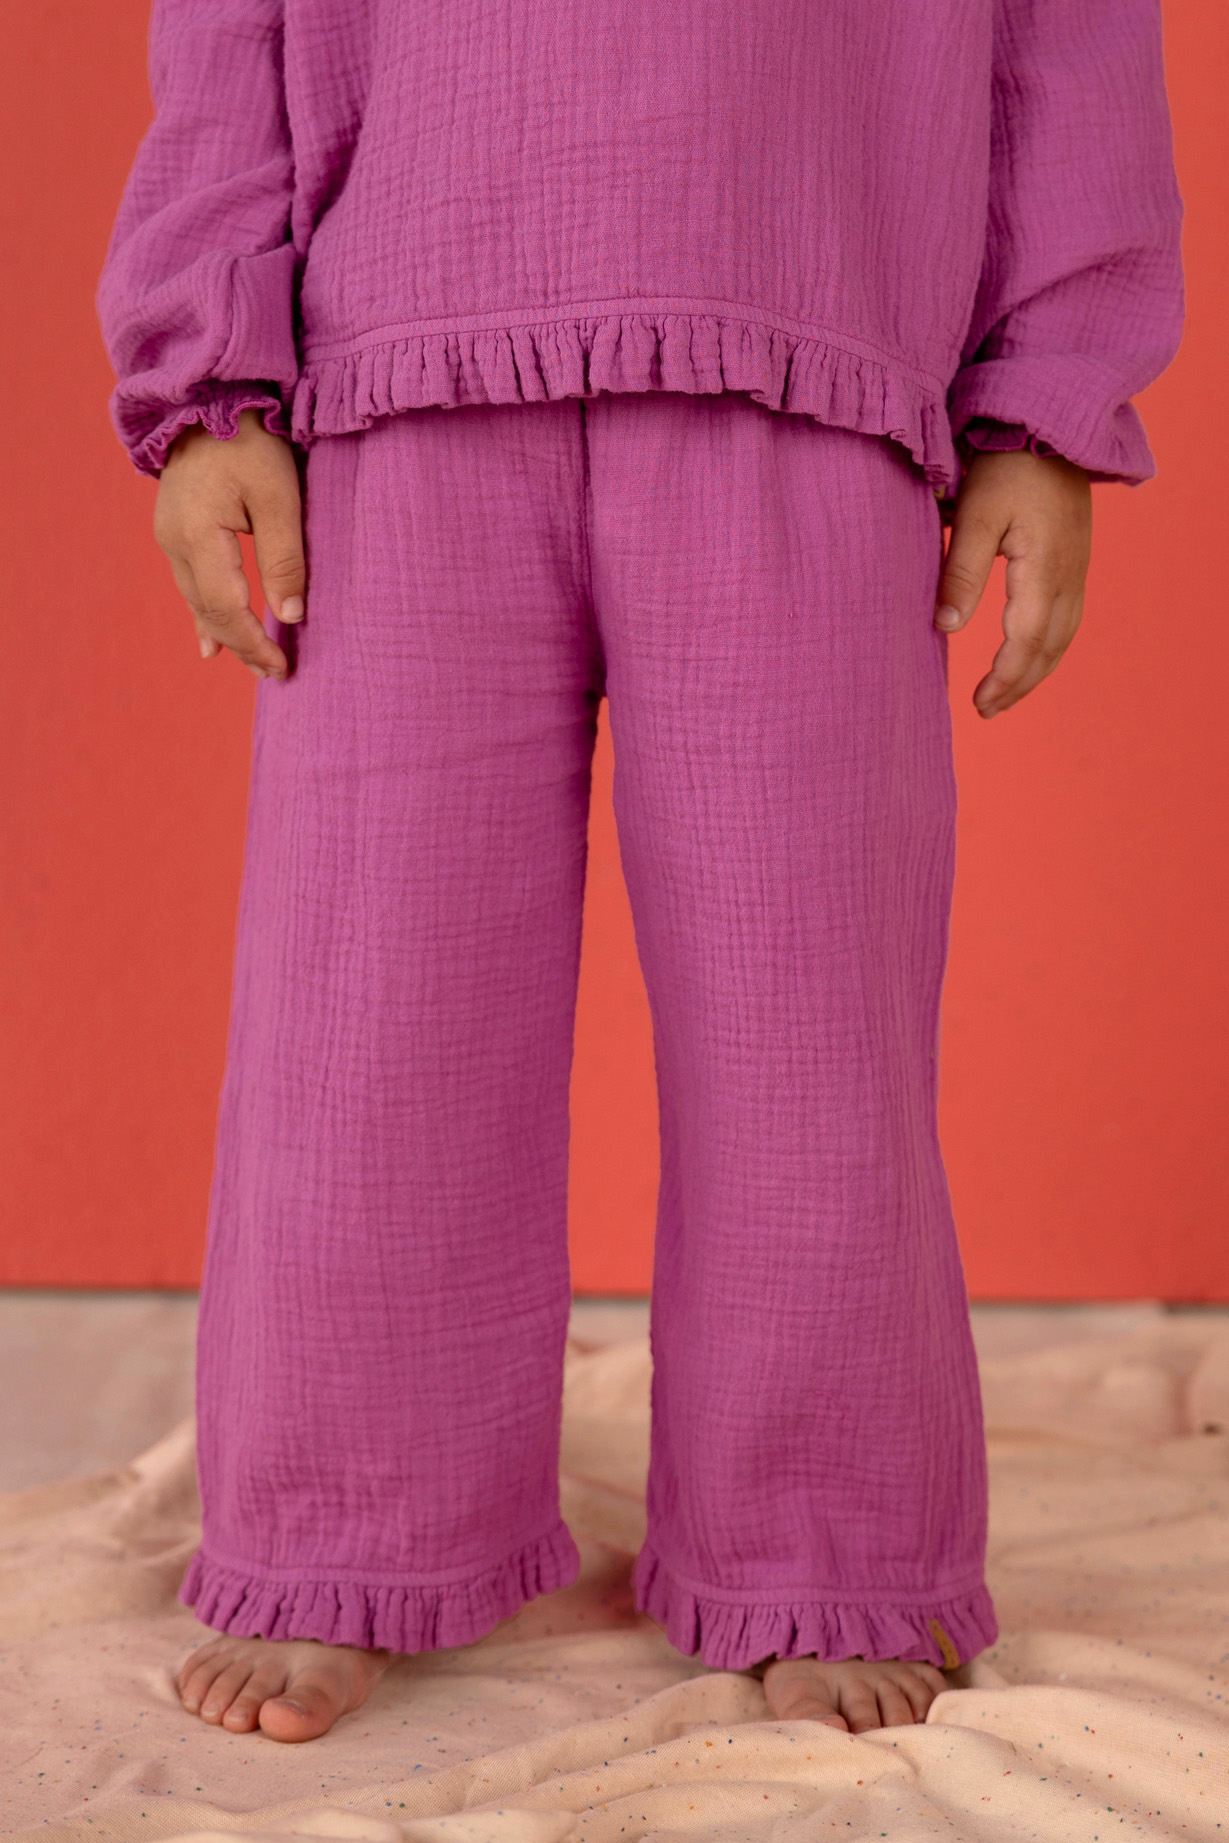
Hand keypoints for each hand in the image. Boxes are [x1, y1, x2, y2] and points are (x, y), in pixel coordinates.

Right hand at [153, 407, 305, 680]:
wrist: (210, 397)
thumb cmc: (251, 441)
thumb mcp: (280, 498)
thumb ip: (285, 559)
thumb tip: (291, 617)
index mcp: (197, 535)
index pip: (229, 608)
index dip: (255, 643)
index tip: (282, 667)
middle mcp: (173, 541)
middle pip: (210, 611)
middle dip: (243, 645)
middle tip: (275, 673)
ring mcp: (168, 535)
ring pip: (198, 601)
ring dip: (227, 634)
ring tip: (251, 663)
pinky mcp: (174, 529)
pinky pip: (190, 584)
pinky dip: (206, 614)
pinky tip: (210, 644)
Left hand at [934, 448, 1091, 717]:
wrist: (1049, 422)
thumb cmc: (1005, 463)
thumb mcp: (975, 514)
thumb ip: (961, 572)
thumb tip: (945, 627)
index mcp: (1043, 567)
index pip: (1026, 641)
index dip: (1004, 678)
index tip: (979, 703)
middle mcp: (1069, 573)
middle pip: (1050, 647)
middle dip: (1020, 684)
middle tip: (988, 710)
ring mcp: (1078, 565)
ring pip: (1065, 635)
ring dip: (1037, 669)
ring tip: (1007, 694)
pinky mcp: (1076, 557)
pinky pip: (1069, 615)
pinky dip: (1050, 645)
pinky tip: (1030, 652)